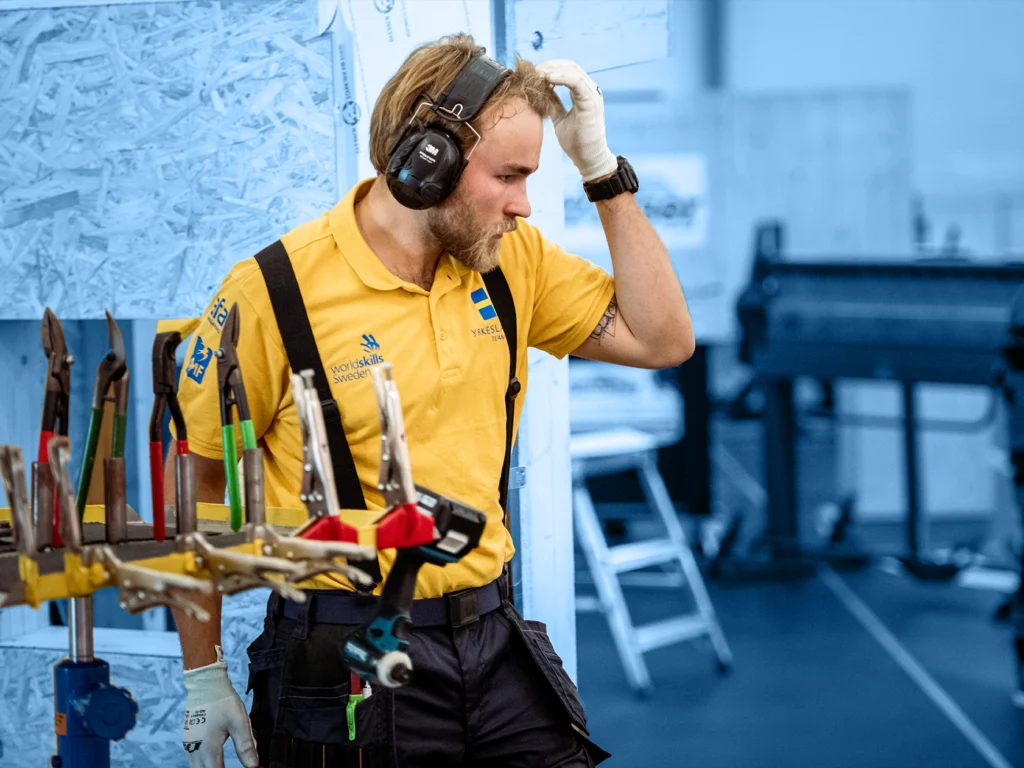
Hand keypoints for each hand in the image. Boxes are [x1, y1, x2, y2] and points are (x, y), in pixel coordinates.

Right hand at [182, 649, 259, 767]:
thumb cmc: (223, 701)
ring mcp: (188, 744)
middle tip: (230, 767)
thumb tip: (253, 765)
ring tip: (224, 765)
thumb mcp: (239, 722)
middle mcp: (194, 749)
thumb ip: (245, 746)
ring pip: (197, 767)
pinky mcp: (187, 738)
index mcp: (208, 748)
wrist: (205, 683)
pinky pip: (193, 759)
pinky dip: (203, 763)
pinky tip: (213, 760)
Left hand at [536, 59, 617, 181]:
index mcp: (584, 93)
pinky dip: (562, 77)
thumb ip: (554, 103)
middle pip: (571, 66)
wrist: (588, 159)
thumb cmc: (576, 142)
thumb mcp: (560, 118)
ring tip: (538, 73)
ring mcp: (592, 95)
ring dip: (553, 69)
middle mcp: (590, 91)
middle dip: (550, 65)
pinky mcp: (591, 103)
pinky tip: (548, 79)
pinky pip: (577, 83)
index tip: (533, 72)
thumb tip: (540, 92)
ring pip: (574, 71)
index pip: (568, 70)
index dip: (551, 68)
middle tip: (533, 70)